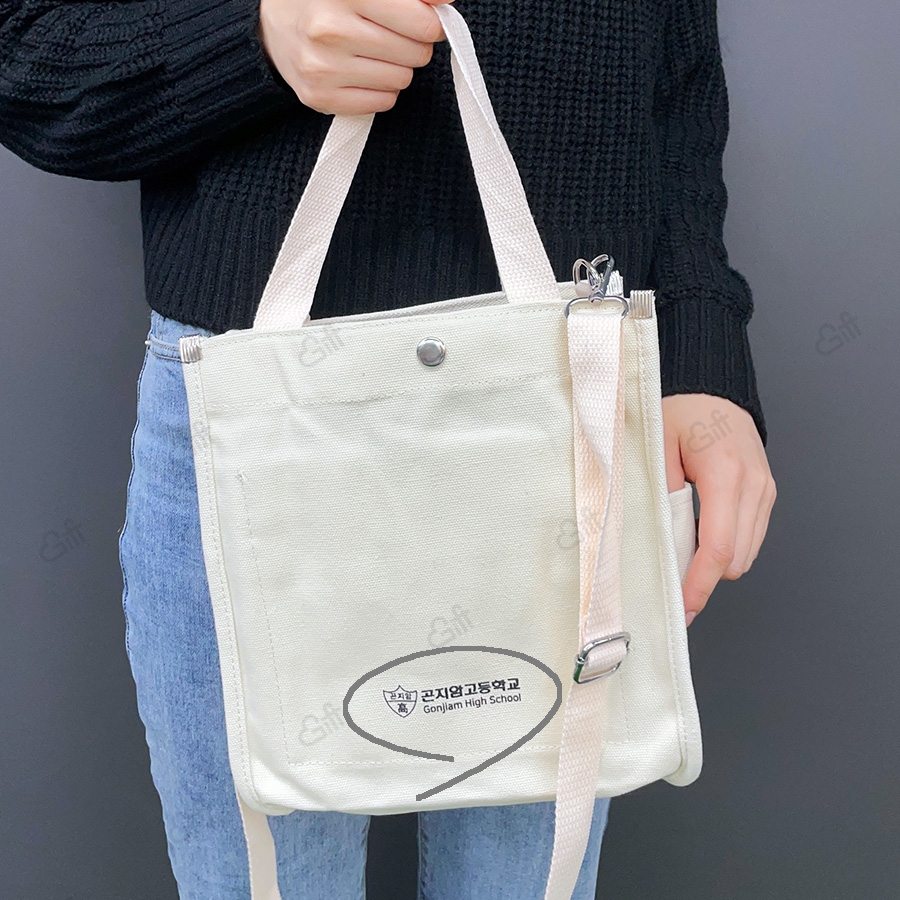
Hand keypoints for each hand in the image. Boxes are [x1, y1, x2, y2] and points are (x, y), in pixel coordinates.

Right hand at [258, 0, 452, 114]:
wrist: (274, 27)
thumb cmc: (327, 0)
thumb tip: (445, 0)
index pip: (420, 21)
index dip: (431, 21)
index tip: (422, 19)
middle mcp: (330, 30)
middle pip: (415, 52)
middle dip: (413, 43)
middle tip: (392, 35)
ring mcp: (323, 68)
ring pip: (402, 79)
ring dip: (398, 67)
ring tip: (374, 52)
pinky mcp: (321, 98)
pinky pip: (383, 102)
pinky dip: (382, 89)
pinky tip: (363, 71)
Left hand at [661, 394, 775, 626]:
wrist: (711, 391)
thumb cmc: (680, 413)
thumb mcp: (656, 447)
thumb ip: (659, 495)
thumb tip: (658, 543)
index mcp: (725, 473)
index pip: (718, 547)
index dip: (699, 584)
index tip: (683, 607)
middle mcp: (754, 486)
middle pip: (736, 559)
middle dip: (704, 574)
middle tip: (669, 574)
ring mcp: (765, 491)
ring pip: (746, 553)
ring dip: (715, 560)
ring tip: (682, 545)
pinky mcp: (766, 494)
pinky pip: (749, 537)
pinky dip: (726, 544)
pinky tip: (700, 530)